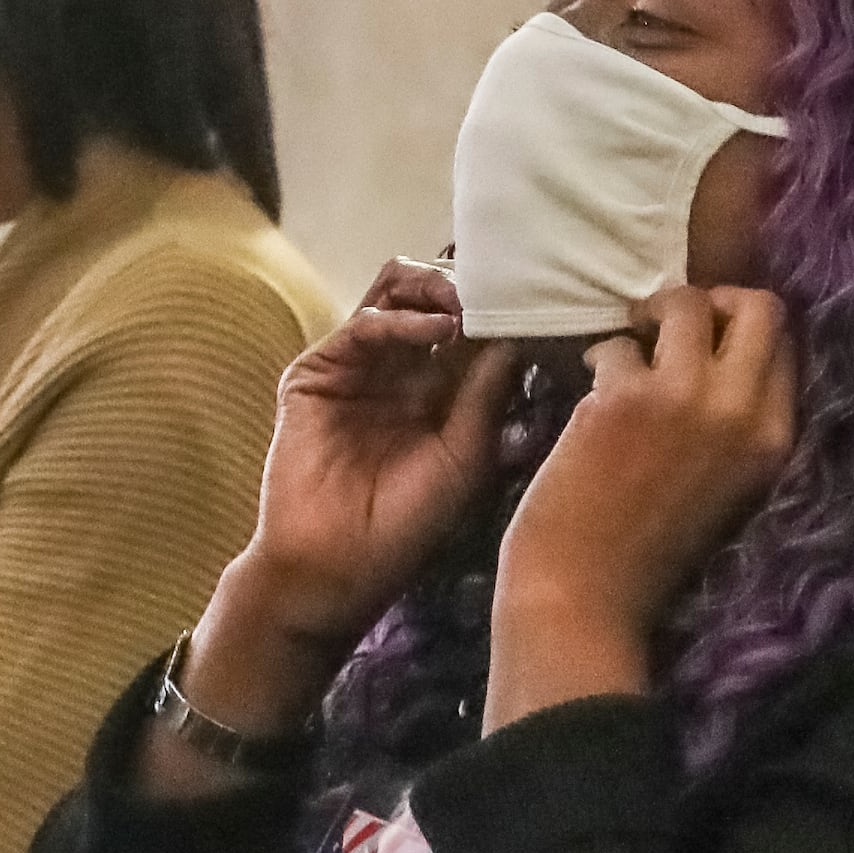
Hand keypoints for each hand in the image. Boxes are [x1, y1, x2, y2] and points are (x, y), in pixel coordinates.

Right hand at [236, 258, 521, 643]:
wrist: (336, 565)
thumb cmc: (407, 525)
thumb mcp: (467, 456)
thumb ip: (486, 394)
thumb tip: (518, 334)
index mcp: (440, 393)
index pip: (472, 330)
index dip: (499, 310)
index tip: (536, 299)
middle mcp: (400, 372)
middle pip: (432, 300)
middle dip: (466, 288)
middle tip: (497, 291)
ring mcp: (356, 368)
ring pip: (394, 296)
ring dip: (433, 288)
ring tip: (465, 303)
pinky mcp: (316, 373)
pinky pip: (362, 327)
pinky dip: (401, 319)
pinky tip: (436, 330)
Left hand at [488, 285, 796, 727]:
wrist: (586, 597)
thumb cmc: (647, 551)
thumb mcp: (725, 485)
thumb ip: (733, 424)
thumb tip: (716, 357)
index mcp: (776, 439)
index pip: (785, 346)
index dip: (741, 330)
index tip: (704, 341)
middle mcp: (742, 411)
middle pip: (758, 306)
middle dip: (710, 300)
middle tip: (666, 326)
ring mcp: (685, 399)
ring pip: (684, 304)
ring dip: (646, 319)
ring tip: (621, 354)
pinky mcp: (623, 399)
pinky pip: (615, 344)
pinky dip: (595, 361)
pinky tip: (581, 396)